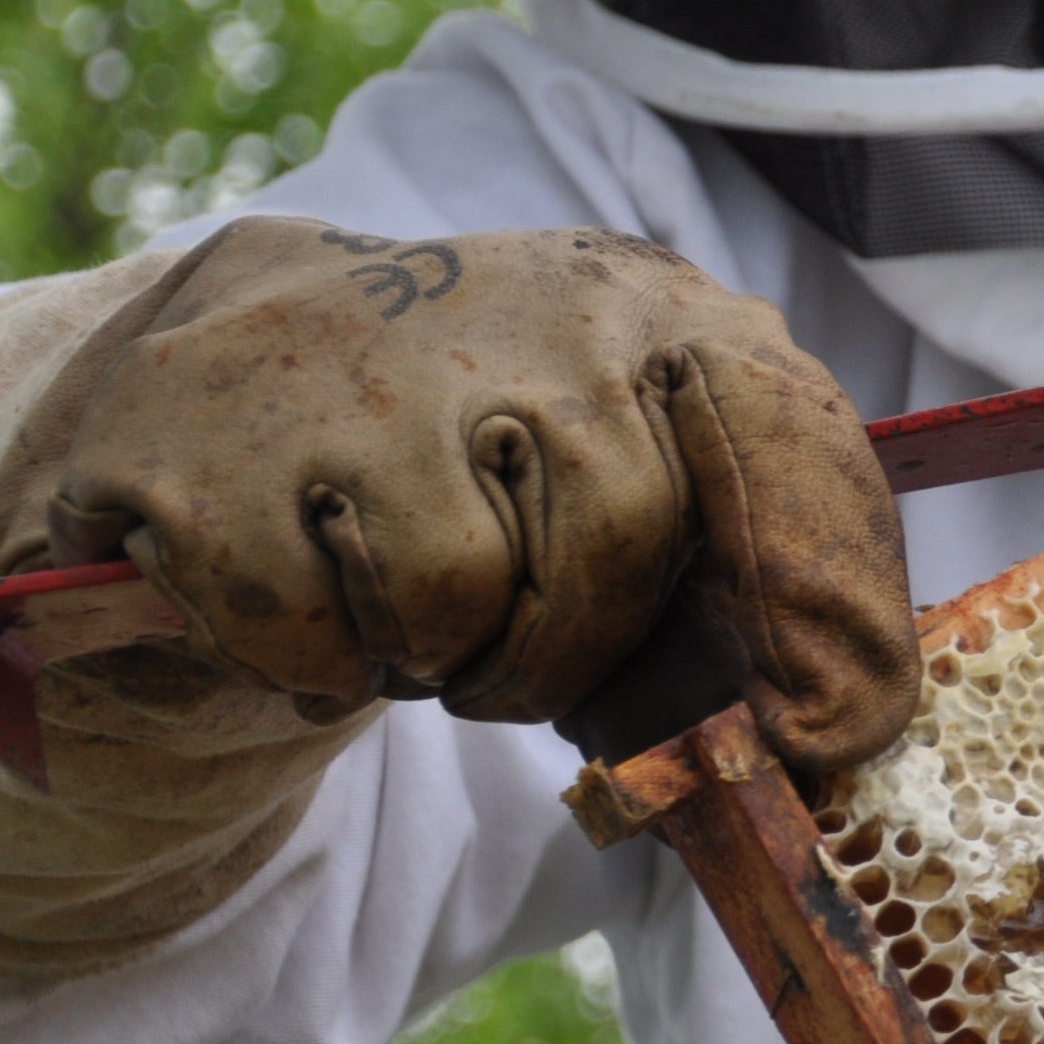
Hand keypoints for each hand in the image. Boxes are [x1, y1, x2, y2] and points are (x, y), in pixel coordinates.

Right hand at [0, 217, 919, 768]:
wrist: (242, 346)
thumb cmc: (478, 447)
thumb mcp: (627, 448)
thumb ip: (745, 558)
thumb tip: (839, 736)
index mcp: (654, 312)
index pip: (784, 425)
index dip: (817, 585)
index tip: (823, 727)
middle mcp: (521, 308)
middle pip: (613, 548)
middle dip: (558, 647)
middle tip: (499, 639)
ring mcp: (355, 356)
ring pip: (451, 602)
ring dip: (425, 651)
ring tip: (390, 583)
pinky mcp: (204, 432)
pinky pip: (308, 633)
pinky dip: (303, 654)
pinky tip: (293, 572)